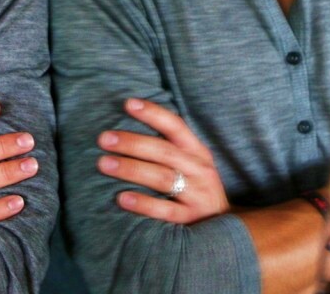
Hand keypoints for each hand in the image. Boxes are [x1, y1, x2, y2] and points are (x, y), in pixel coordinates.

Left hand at [98, 98, 228, 223]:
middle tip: (104, 139)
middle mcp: (199, 170)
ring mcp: (197, 195)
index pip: (176, 126)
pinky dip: (143, 204)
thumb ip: (170, 147)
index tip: (128, 103)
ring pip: (162, 178)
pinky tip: (122, 198)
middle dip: (132, 143)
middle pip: (163, 151)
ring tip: (104, 164)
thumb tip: (129, 127)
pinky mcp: (190, 219)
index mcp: (197, 151)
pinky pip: (165, 210)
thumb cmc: (197, 187)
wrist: (225, 225)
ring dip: (131, 169)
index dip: (153, 113)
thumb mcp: (193, 162)